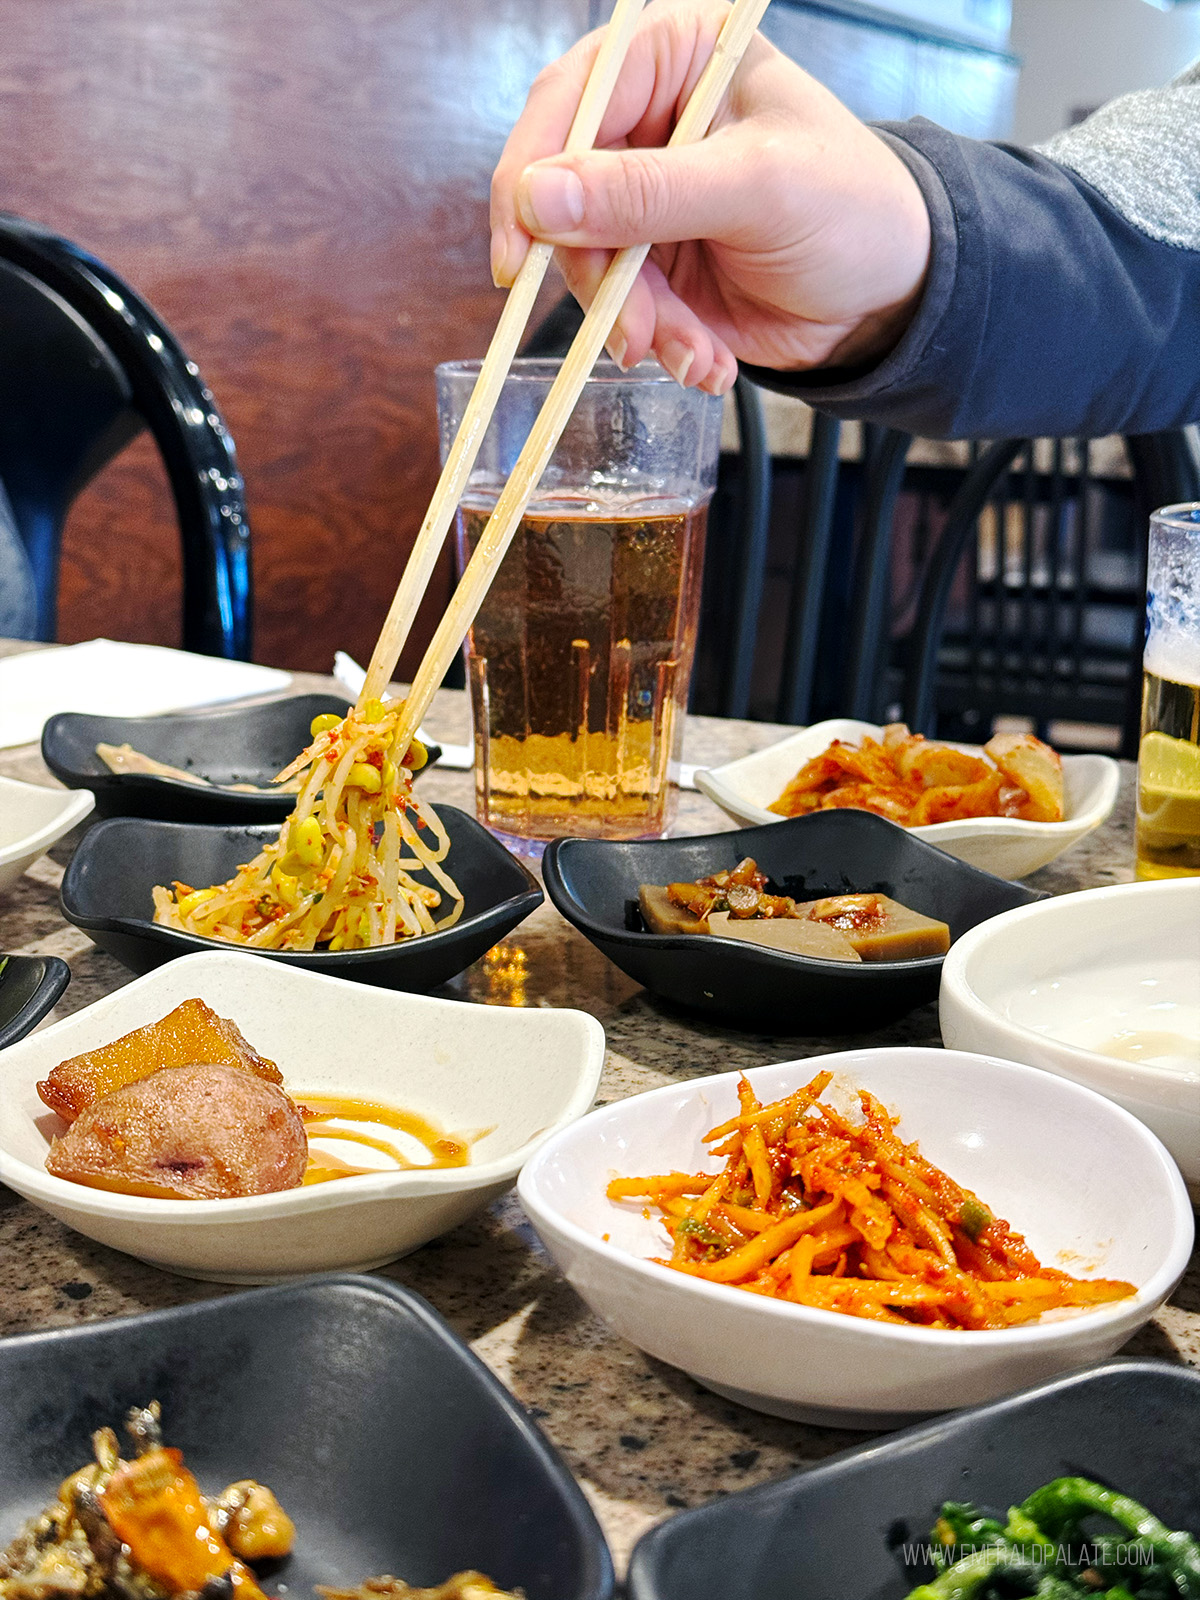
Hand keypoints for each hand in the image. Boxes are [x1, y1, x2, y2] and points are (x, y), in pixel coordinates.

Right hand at [490, 0, 931, 393]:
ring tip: (692, 351)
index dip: (530, 177)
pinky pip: (620, 309)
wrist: (892, 297)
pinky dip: (660, 345)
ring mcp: (648, 200)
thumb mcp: (753, 189)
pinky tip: (706, 361)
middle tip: (634, 331)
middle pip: (562, 193)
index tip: (520, 255)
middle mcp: (649, 123)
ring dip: (635, 323)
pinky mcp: (655, 266)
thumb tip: (537, 199)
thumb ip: (645, 193)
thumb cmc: (853, 208)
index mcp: (676, 58)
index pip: (569, 100)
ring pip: (587, 264)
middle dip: (597, 274)